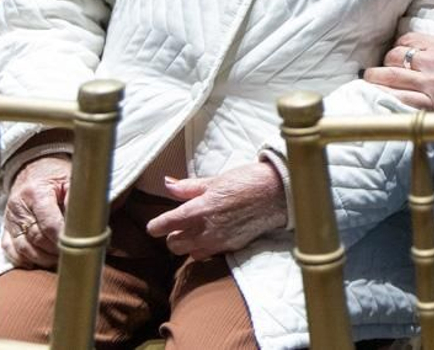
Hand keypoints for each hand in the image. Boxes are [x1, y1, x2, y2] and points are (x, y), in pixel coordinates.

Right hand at [2, 154, 70, 268]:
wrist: (35, 167)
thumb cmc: (57, 174)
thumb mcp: (71, 179)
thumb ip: (76, 199)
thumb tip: (84, 222)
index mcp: (36, 192)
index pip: (49, 223)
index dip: (62, 238)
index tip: (77, 246)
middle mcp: (19, 206)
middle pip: (35, 238)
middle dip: (54, 250)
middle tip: (70, 256)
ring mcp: (10, 218)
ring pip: (22, 247)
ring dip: (41, 258)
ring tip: (57, 260)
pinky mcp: (6, 226)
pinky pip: (9, 248)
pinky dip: (22, 259)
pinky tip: (35, 263)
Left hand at [145, 161, 287, 259]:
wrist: (277, 193)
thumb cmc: (247, 181)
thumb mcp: (215, 180)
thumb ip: (189, 187)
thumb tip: (167, 184)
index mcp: (198, 210)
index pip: (163, 226)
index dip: (155, 226)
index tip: (156, 224)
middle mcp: (205, 230)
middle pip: (173, 245)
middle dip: (172, 235)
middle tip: (179, 224)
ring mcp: (218, 242)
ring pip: (189, 253)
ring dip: (188, 244)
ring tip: (195, 231)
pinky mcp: (231, 248)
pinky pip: (209, 254)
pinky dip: (205, 247)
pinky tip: (212, 235)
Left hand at [364, 8, 433, 111]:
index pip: (409, 40)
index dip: (399, 43)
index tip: (398, 48)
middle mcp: (433, 65)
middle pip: (396, 58)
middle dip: (385, 60)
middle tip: (381, 64)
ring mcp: (431, 87)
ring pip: (393, 80)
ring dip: (377, 79)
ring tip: (369, 79)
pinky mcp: (433, 107)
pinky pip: (403, 102)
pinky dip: (389, 98)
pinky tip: (380, 98)